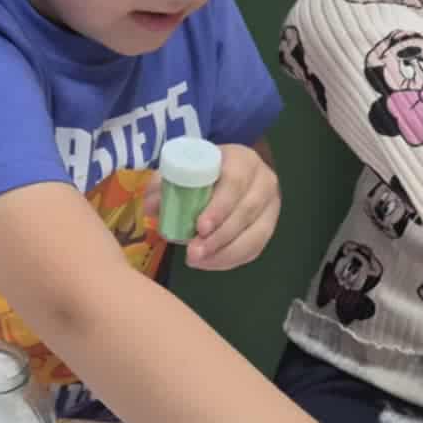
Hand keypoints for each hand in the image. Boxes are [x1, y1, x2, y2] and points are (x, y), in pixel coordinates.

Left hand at [142, 143, 279, 270]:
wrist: (226, 173)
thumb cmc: (201, 170)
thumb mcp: (182, 170)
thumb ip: (164, 185)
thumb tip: (152, 207)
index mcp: (241, 159)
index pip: (235, 183)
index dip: (219, 207)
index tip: (200, 228)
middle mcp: (263, 181)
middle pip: (246, 212)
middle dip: (219, 237)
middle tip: (193, 252)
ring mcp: (270, 206)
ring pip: (255, 235)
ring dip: (225, 253)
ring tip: (197, 261)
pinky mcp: (268, 227)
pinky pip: (255, 249)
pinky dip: (231, 260)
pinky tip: (209, 263)